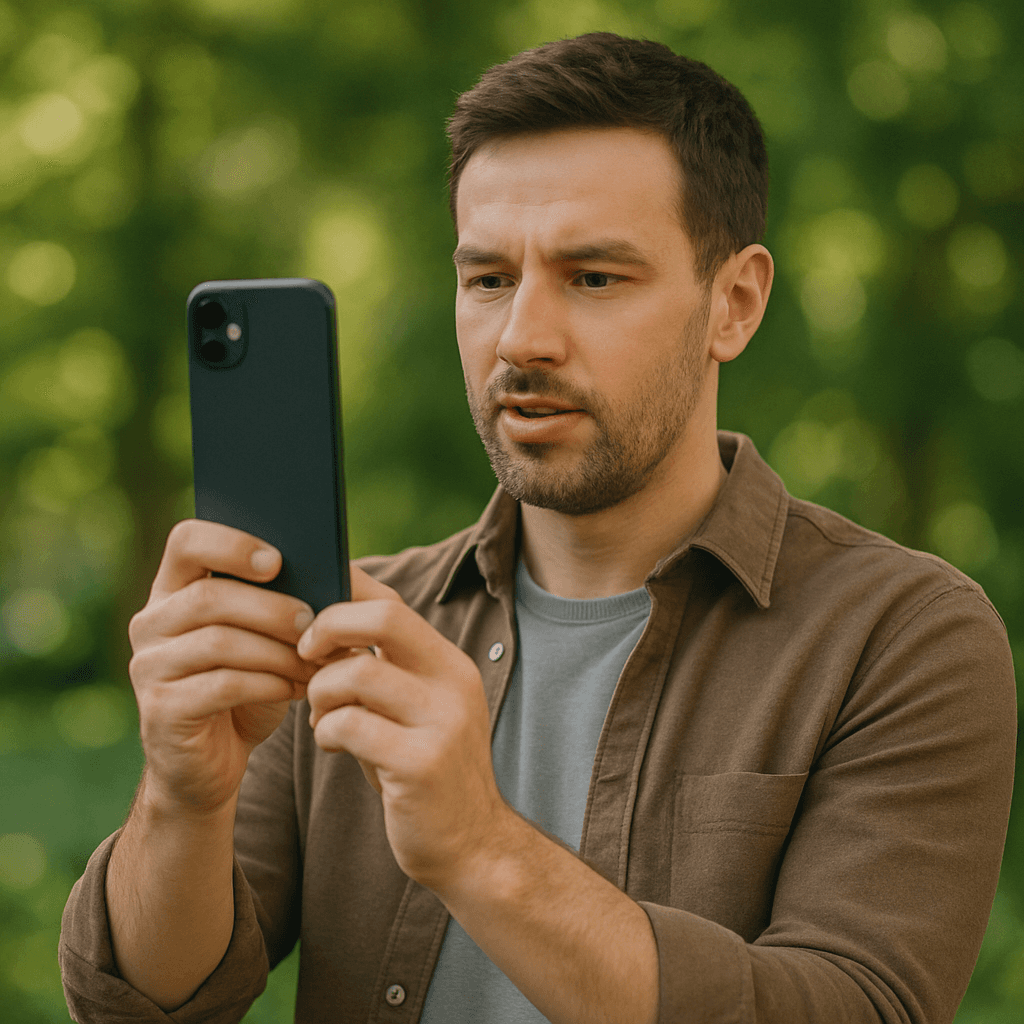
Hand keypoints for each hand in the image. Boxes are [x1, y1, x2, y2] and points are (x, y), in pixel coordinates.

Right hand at [127, 520, 316, 817]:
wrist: (211, 764)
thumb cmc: (247, 688)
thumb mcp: (263, 639)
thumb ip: (281, 601)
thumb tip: (333, 574)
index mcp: (173, 590)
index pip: (187, 541)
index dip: (232, 543)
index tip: (278, 561)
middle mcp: (150, 622)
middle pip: (211, 595)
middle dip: (272, 608)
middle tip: (314, 622)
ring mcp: (148, 667)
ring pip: (220, 641)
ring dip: (278, 650)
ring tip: (316, 661)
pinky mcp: (160, 710)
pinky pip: (222, 685)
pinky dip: (269, 684)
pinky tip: (296, 689)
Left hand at [299, 566, 511, 892]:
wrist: (472, 846)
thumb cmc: (423, 774)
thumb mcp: (411, 713)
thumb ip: (379, 673)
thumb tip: (319, 629)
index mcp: (448, 664)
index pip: (393, 602)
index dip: (344, 592)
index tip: (306, 612)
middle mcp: (452, 682)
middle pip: (384, 617)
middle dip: (329, 627)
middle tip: (305, 655)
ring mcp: (442, 721)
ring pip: (357, 673)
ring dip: (320, 692)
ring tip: (320, 715)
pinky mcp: (422, 763)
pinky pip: (350, 725)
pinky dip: (325, 731)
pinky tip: (330, 744)